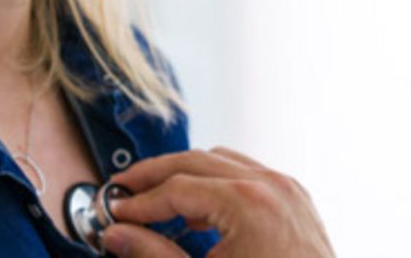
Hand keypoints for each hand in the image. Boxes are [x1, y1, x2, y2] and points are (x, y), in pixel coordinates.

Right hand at [101, 148, 335, 257]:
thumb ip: (156, 255)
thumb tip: (120, 235)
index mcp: (248, 204)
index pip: (177, 188)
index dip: (140, 202)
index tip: (116, 213)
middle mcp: (271, 187)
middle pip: (195, 162)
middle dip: (154, 176)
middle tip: (125, 191)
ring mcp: (287, 190)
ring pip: (221, 161)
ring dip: (185, 175)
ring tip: (156, 199)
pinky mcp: (295, 201)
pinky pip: (247, 174)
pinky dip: (216, 183)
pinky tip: (197, 210)